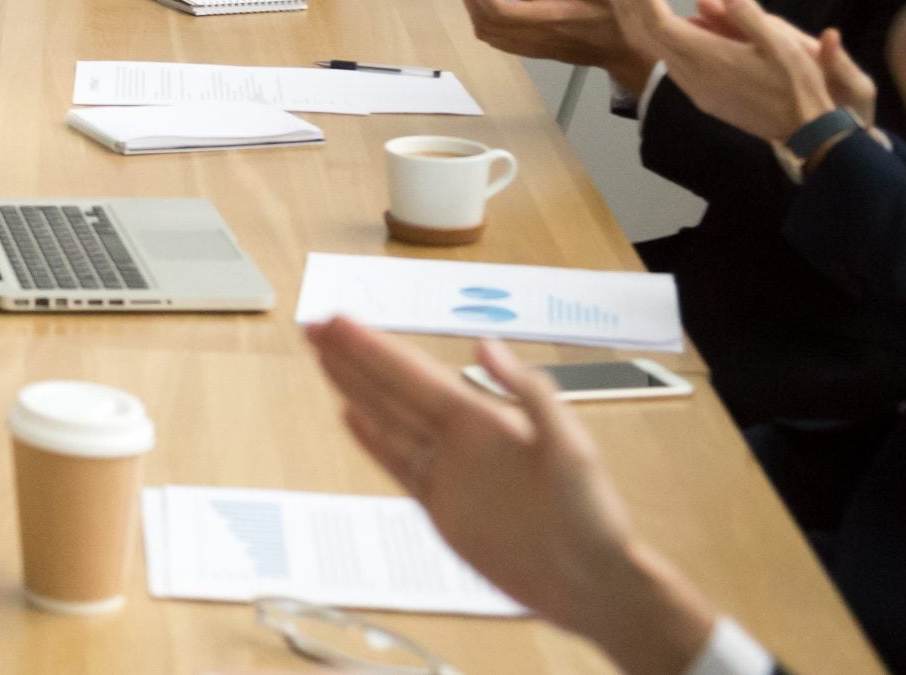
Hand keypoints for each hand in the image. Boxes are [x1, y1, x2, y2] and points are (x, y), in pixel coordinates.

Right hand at [305, 317, 717, 674]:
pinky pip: (398, 463)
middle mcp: (458, 437)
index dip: (372, 348)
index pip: (413, 374)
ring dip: (354, 387)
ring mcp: (446, 471)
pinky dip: (371, 439)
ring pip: (388, 419)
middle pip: (392, 389)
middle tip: (314, 326)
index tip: (336, 322)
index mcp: (482, 419)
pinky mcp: (441, 505)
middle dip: (352, 357)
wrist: (591, 583)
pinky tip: (349, 416)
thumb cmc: (592, 516)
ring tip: (322, 358)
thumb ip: (529, 394)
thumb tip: (485, 346)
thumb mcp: (570, 449)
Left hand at [459, 0, 655, 90]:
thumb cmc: (622, 18)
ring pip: (490, 33)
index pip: (497, 11)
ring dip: (476, 6)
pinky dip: (488, 19)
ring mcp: (536, 47)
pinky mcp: (539, 49)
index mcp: (548, 19)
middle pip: (486, 22)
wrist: (633, 52)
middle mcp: (537, 37)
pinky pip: (501, 40)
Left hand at [612, 0, 872, 143]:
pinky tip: (679, 31)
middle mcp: (694, 76)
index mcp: (709, 58)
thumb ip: (748, 15)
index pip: (660, 24)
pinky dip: (666, 43)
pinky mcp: (705, 100)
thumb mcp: (781, 44)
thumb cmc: (796, 85)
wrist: (805, 133)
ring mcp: (697, 91)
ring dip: (650, 25)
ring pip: (660, 53)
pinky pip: (674, 67)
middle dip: (639, 6)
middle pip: (651, 38)